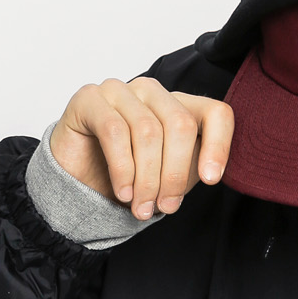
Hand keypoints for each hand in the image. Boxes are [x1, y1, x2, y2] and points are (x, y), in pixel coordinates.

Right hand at [49, 77, 234, 219]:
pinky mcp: (89, 98)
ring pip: (148, 132)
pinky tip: (123, 193)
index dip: (219, 145)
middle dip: (174, 174)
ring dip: (146, 179)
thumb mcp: (168, 177)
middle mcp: (151, 92)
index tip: (210, 180)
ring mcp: (120, 90)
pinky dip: (122, 169)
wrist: (78, 184)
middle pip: (180, 125)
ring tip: (141, 208)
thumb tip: (209, 172)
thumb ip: (190, 168)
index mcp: (178, 105)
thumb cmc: (127, 177)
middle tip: (165, 207)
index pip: (215, 112)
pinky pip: (114, 132)